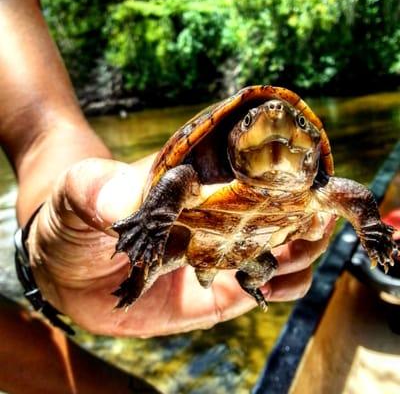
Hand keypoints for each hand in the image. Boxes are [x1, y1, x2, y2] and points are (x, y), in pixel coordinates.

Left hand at [27, 156, 335, 336]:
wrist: (69, 266)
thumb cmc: (75, 218)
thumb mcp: (79, 195)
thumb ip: (98, 190)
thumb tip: (126, 203)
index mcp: (197, 179)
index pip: (255, 165)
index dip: (289, 170)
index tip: (308, 180)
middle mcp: (219, 212)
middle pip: (281, 206)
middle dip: (307, 213)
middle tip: (314, 222)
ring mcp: (223, 249)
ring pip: (283, 246)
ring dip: (303, 250)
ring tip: (290, 257)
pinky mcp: (219, 288)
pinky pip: (264, 285)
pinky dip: (282, 286)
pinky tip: (270, 288)